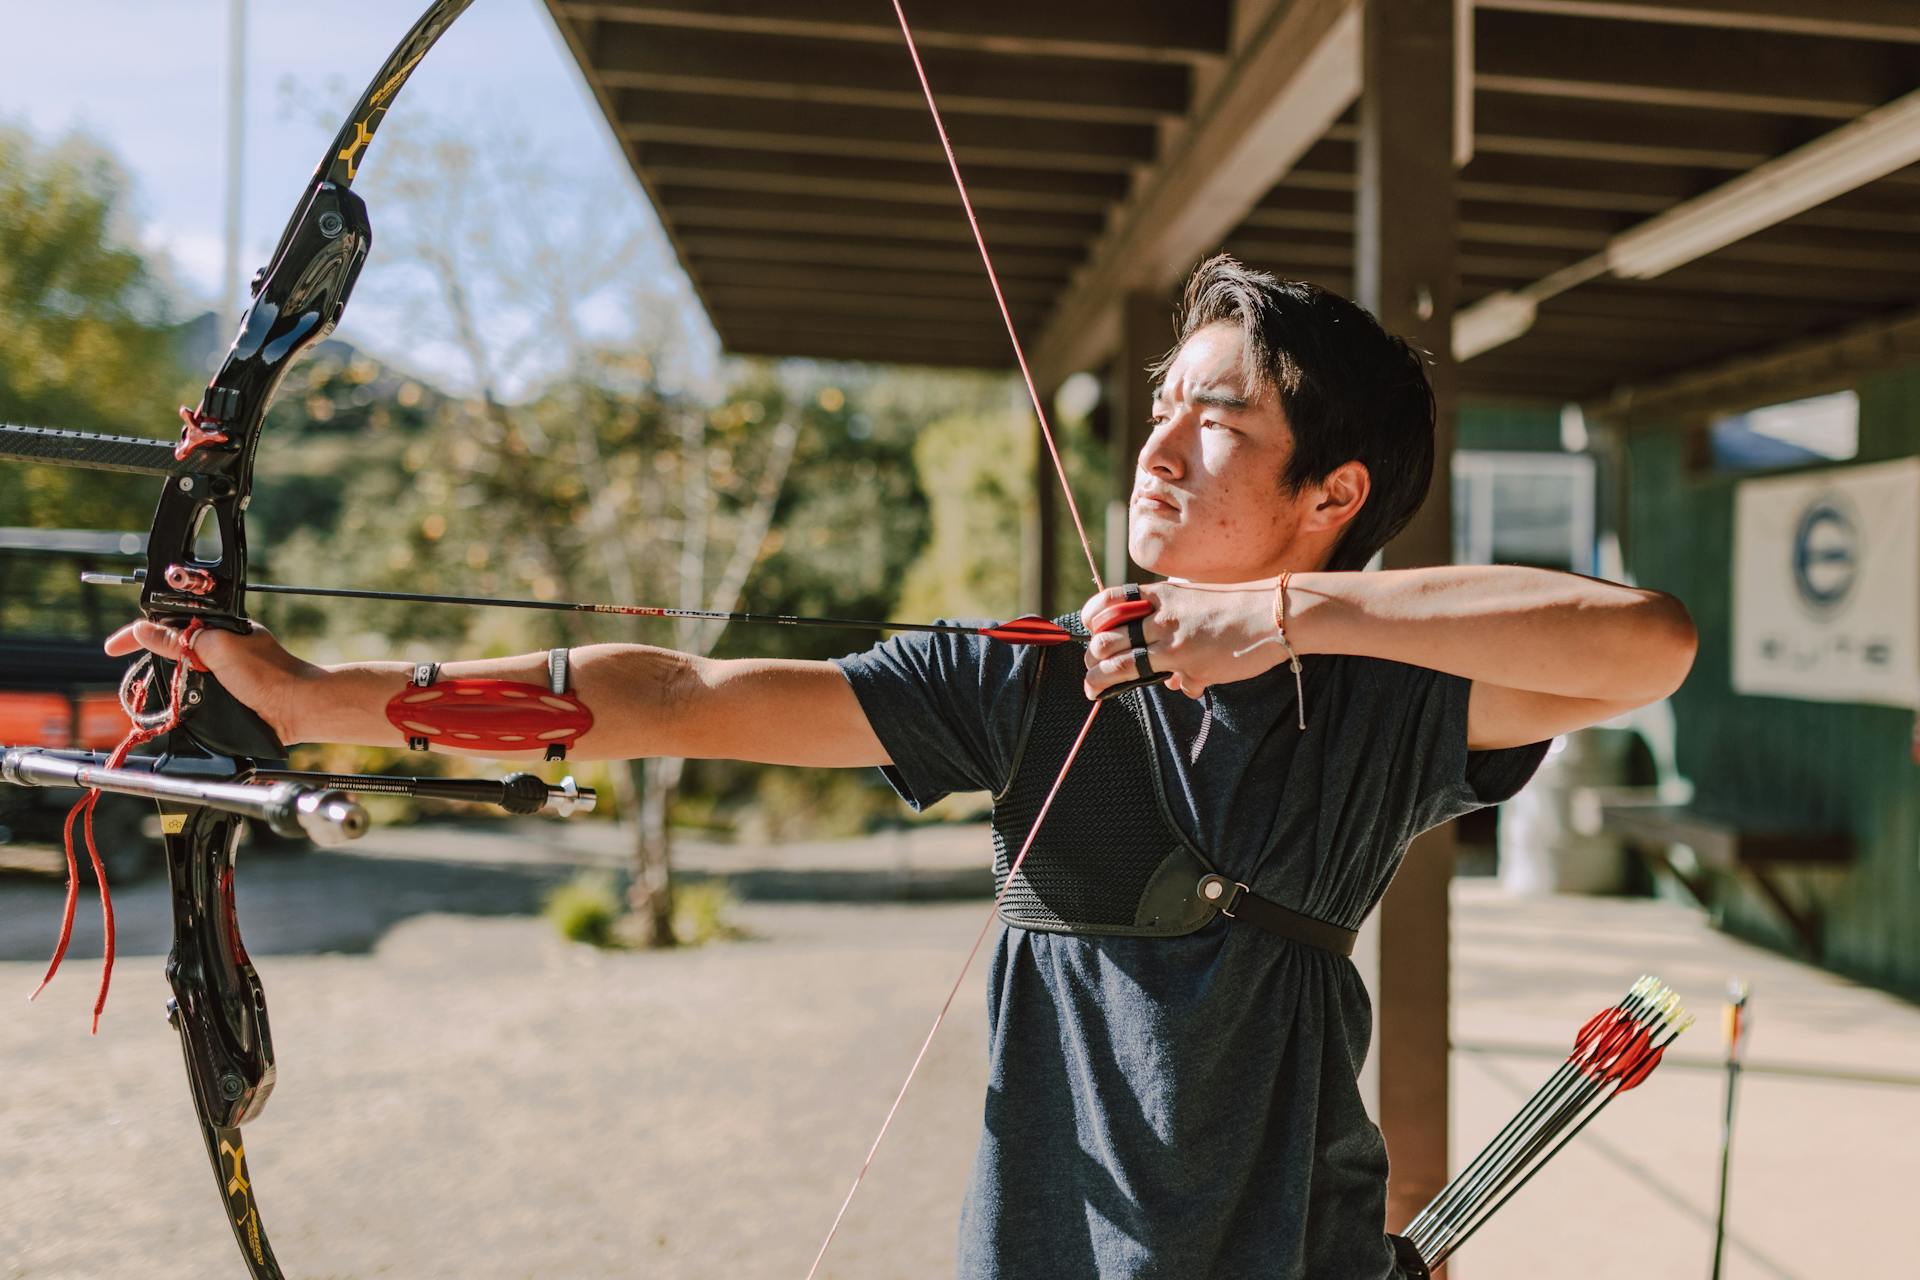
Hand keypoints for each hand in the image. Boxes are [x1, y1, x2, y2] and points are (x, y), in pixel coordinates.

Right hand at [104, 620, 315, 744]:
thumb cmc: (267, 675)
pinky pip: (194, 692)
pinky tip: (174, 705)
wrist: (296, 708)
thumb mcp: (217, 650)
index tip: (112, 648)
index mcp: (219, 629)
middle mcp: (221, 647)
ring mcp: (224, 671)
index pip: (169, 624)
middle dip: (150, 655)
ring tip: (149, 689)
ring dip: (166, 679)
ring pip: (181, 671)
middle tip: (127, 667)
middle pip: (172, 647)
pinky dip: (180, 698)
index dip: (138, 634)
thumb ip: (180, 640)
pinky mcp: (228, 694)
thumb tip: (144, 629)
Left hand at [1079, 581, 1285, 699]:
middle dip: (1091, 658)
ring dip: (1099, 680)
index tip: (1090, 631)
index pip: (1107, 603)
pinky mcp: (1191, 668)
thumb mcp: (1193, 598)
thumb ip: (1169, 619)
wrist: (1274, 614)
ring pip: (1119, 665)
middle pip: (1105, 640)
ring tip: (1094, 689)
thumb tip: (1158, 651)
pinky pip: (1170, 683)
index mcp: (1160, 596)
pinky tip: (1188, 684)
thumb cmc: (1235, 606)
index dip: (1091, 619)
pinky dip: (1177, 685)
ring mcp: (1174, 645)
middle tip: (1090, 669)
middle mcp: (1161, 619)